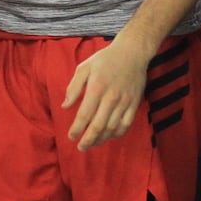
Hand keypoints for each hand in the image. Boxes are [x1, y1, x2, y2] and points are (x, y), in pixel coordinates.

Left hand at [62, 35, 150, 150]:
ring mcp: (124, 102)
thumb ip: (73, 87)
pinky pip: (126, 124)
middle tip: (81, 147)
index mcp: (96, 88)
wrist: (132, 53)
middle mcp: (111, 97)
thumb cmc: (104, 59)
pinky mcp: (134, 104)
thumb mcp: (84, 67)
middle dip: (88, 139)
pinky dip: (117, 133)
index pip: (85, 114)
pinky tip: (109, 136)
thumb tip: (65, 106)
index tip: (71, 136)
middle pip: (98, 125)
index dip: (77, 128)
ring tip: (93, 143)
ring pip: (112, 127)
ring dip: (101, 139)